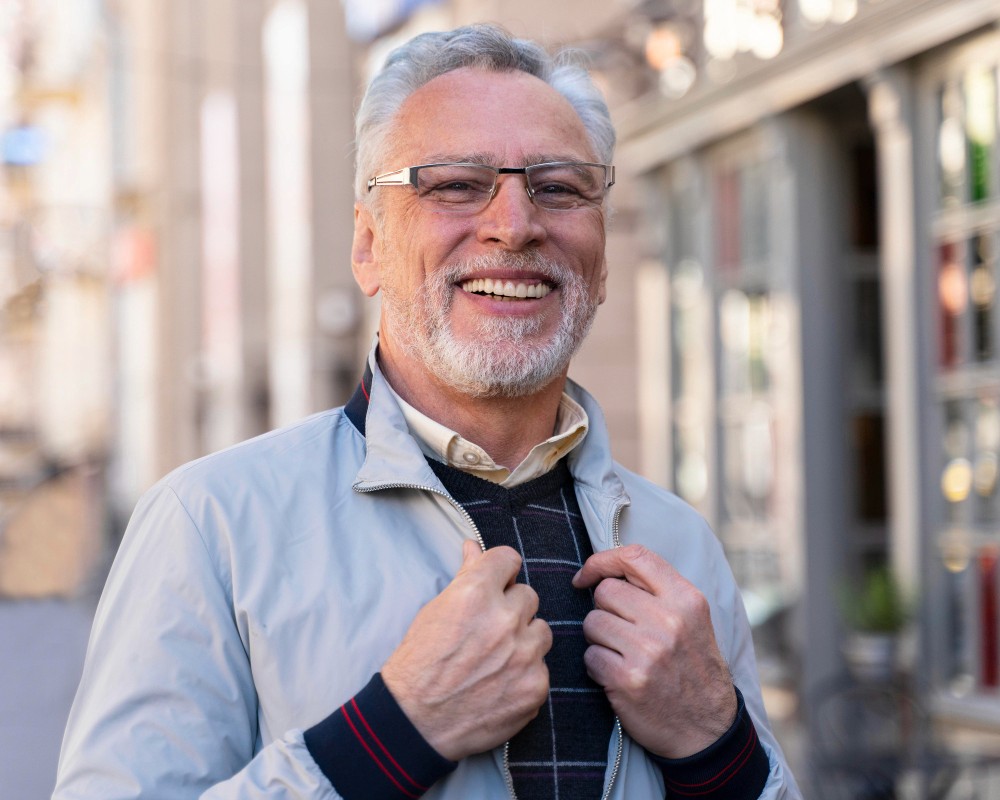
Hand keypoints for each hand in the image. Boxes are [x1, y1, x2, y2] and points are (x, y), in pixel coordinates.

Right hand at [382, 540, 551, 760]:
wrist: (415, 722)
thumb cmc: (419, 663)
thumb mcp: (435, 611)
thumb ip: (464, 576)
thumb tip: (473, 546)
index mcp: (475, 593)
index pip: (509, 559)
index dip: (501, 571)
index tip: (497, 583)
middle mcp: (504, 619)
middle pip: (528, 595)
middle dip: (511, 609)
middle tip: (489, 630)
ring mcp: (524, 654)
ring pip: (541, 631)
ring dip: (524, 640)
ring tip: (496, 659)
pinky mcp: (536, 686)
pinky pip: (542, 668)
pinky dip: (526, 675)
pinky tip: (500, 684)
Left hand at [572, 544, 736, 758]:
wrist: (707, 729)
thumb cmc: (692, 668)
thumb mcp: (692, 620)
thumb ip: (658, 591)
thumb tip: (605, 569)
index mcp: (686, 599)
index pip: (634, 557)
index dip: (602, 560)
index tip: (587, 575)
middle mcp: (669, 620)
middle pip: (605, 591)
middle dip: (604, 610)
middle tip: (621, 632)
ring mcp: (648, 650)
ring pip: (592, 622)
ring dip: (599, 639)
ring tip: (622, 654)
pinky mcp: (628, 679)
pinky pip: (590, 656)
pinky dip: (597, 666)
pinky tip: (617, 676)